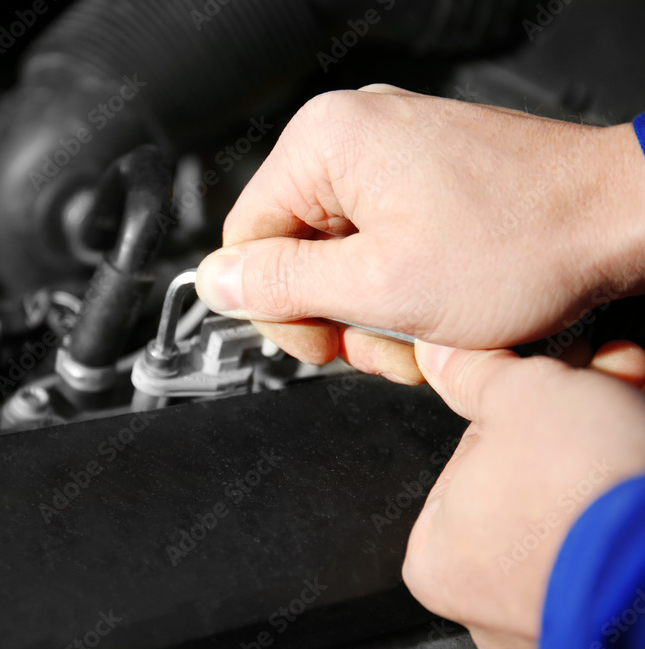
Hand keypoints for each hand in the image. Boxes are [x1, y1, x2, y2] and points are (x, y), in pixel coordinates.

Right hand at [195, 86, 644, 381]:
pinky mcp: (424, 171)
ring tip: (425, 330)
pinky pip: (379, 238)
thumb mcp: (381, 285)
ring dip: (373, 307)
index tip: (323, 341)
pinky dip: (401, 284)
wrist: (622, 218)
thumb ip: (283, 285)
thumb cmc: (524, 241)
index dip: (277, 307)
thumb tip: (216, 283)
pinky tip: (440, 307)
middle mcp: (352, 134)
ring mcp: (392, 150)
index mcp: (324, 144)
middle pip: (293, 249)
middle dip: (335, 312)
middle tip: (383, 342)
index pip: (247, 241)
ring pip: (338, 253)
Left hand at [403, 340, 644, 648]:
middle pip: (530, 485)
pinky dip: (629, 485)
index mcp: (439, 562)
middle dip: (569, 422)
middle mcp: (492, 606)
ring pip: (578, 508)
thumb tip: (446, 356)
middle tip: (595, 379)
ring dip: (606, 442)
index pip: (465, 467)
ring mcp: (559, 622)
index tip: (536, 386)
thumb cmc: (586, 489)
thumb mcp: (518, 394)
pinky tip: (642, 431)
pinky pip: (616, 538)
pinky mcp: (620, 621)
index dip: (510, 414)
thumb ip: (473, 374)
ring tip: (629, 397)